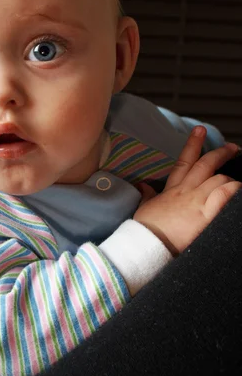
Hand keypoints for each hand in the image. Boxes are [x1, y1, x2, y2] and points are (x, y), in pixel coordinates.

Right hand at [134, 126, 240, 253]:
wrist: (146, 245)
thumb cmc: (145, 229)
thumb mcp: (144, 208)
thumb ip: (148, 195)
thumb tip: (143, 186)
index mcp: (172, 189)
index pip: (184, 161)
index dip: (193, 144)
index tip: (200, 130)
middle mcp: (186, 191)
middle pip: (205, 165)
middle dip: (220, 153)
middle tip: (232, 148)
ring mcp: (196, 202)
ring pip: (219, 179)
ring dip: (231, 179)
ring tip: (238, 183)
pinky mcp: (205, 216)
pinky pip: (224, 196)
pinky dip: (233, 191)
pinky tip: (238, 190)